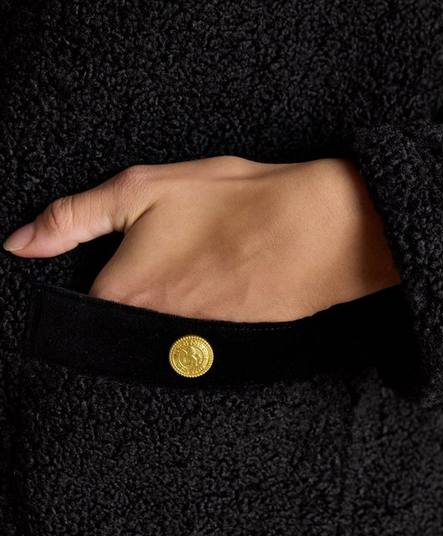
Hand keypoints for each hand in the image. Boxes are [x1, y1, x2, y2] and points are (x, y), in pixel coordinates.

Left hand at [2, 155, 400, 320]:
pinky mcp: (227, 345)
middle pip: (118, 324)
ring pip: (155, 333)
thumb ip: (74, 217)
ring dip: (166, 304)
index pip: (77, 307)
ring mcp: (192, 343)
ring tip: (193, 264)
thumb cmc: (234, 203)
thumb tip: (18, 243)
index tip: (113, 258)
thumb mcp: (143, 189)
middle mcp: (152, 330)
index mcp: (124, 292)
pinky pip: (194, 340)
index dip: (90, 278)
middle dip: (130, 295)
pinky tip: (219, 279)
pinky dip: (198, 313)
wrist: (319, 233)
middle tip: (162, 257)